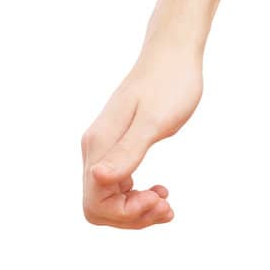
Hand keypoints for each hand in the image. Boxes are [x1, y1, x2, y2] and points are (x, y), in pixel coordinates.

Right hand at [80, 40, 203, 227]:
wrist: (174, 53)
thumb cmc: (171, 82)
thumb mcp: (155, 121)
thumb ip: (128, 150)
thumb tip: (98, 179)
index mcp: (100, 145)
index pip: (96, 202)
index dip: (126, 213)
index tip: (158, 199)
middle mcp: (95, 148)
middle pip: (97, 207)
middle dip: (130, 216)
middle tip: (167, 206)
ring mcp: (104, 147)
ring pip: (106, 199)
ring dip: (135, 210)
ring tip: (167, 203)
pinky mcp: (117, 144)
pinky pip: (116, 185)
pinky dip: (135, 197)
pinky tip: (159, 191)